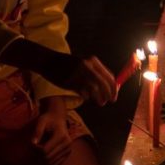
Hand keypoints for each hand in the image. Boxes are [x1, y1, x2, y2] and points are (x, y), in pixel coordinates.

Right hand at [0, 40, 116, 105]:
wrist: (49, 61)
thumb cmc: (67, 64)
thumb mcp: (83, 63)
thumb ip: (95, 73)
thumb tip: (109, 86)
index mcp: (93, 61)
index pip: (109, 76)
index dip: (114, 87)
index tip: (115, 95)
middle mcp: (88, 66)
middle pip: (104, 84)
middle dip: (109, 94)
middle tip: (110, 101)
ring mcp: (79, 74)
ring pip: (95, 90)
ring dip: (99, 98)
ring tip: (100, 103)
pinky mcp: (71, 82)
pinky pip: (83, 93)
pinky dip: (86, 96)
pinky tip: (85, 96)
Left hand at [32, 109, 71, 164]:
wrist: (58, 118)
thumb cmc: (48, 119)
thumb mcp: (41, 122)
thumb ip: (37, 131)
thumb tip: (32, 143)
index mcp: (61, 136)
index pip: (44, 150)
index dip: (35, 149)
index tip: (32, 143)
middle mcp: (67, 144)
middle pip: (47, 158)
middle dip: (38, 155)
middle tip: (33, 147)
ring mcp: (68, 149)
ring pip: (51, 163)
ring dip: (42, 159)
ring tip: (38, 150)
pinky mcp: (68, 153)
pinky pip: (56, 164)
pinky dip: (47, 162)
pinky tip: (43, 154)